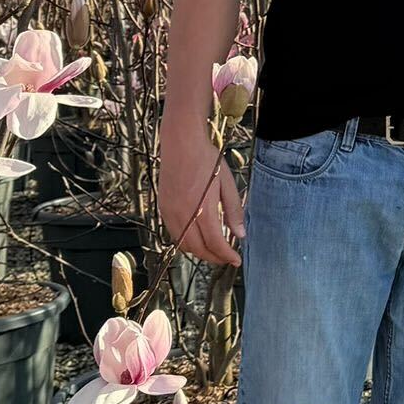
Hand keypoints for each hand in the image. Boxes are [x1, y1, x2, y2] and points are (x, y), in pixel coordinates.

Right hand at [158, 122, 244, 268]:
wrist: (181, 142)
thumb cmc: (206, 159)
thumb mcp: (227, 183)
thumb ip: (233, 210)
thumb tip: (240, 235)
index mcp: (202, 208)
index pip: (214, 242)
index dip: (226, 255)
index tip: (236, 260)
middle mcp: (183, 214)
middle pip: (197, 248)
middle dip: (213, 257)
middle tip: (226, 258)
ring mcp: (170, 212)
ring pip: (183, 244)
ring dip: (199, 252)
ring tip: (214, 250)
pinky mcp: (163, 207)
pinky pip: (174, 233)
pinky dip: (186, 241)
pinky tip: (198, 237)